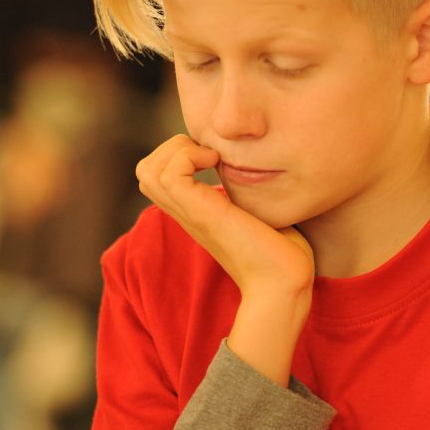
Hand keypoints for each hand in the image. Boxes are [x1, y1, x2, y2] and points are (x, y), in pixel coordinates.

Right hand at [137, 136, 314, 383]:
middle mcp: (187, 213)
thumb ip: (251, 194)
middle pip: (145, 171)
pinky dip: (188, 156)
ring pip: (148, 171)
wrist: (285, 282)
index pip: (157, 177)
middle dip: (173, 148)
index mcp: (195, 212)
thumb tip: (264, 172)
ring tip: (212, 157)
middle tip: (210, 153)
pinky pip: (169, 174)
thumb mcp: (261, 212)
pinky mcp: (201, 213)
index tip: (214, 155)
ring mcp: (191, 214)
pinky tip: (217, 162)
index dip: (178, 154)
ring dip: (179, 150)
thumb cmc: (284, 253)